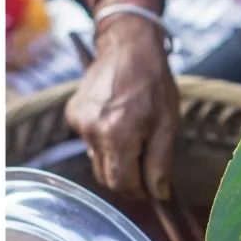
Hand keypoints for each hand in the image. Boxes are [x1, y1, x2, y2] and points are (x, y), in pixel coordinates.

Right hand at [65, 0, 180, 200]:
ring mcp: (79, 123)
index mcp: (118, 135)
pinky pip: (88, 141)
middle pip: (106, 176)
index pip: (123, 184)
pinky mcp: (72, 114)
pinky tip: (115, 119)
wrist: (128, 45)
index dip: (139, 190)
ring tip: (131, 133)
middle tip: (145, 161)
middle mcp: (93, 132)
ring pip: (97, 159)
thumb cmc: (153, 81)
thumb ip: (161, 162)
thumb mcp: (168, 122)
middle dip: (127, 176)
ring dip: (115, 156)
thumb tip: (159, 195)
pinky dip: (103, 139)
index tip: (151, 186)